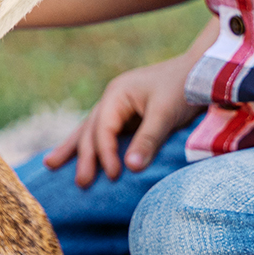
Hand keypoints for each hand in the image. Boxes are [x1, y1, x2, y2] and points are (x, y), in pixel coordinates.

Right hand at [42, 34, 210, 186]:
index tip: (115, 175)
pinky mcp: (128, 115)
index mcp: (117, 94)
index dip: (106, 154)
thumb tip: (130, 169)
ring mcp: (118, 106)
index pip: (103, 129)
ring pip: (91, 130)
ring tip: (50, 164)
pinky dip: (93, 145)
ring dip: (74, 149)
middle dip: (85, 157)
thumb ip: (148, 140)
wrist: (203, 71)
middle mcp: (113, 99)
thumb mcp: (166, 114)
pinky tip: (77, 154)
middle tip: (82, 184)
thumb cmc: (184, 88)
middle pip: (92, 131)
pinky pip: (105, 133)